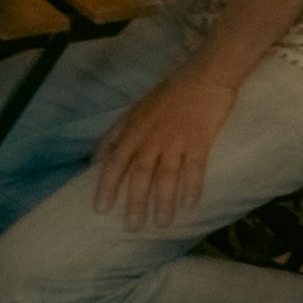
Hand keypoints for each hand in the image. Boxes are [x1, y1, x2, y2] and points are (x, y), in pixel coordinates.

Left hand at [92, 67, 237, 232]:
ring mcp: (177, 141)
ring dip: (163, 202)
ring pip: (166, 177)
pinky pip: (195, 170)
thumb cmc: (169, 93)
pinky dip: (192, 188)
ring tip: (161, 223)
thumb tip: (97, 159)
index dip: (107, 187)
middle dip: (136, 203)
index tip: (102, 210)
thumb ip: (116, 134)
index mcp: (134, 130)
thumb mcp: (135, 109)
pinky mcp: (200, 141)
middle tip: (133, 226)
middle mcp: (152, 139)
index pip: (115, 163)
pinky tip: (191, 205)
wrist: (205, 76)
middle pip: (140, 175)